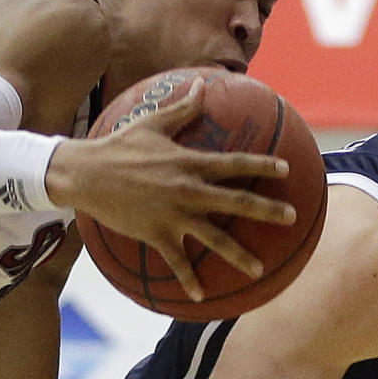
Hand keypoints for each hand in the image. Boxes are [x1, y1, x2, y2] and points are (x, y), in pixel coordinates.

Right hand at [46, 79, 295, 299]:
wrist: (85, 174)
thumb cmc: (119, 146)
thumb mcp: (152, 122)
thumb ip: (183, 106)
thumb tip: (203, 81)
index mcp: (189, 162)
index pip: (235, 163)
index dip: (262, 166)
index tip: (286, 170)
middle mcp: (187, 189)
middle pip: (236, 201)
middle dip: (267, 210)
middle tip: (292, 218)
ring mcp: (173, 215)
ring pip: (214, 239)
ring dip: (239, 255)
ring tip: (260, 269)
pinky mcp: (155, 234)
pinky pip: (177, 262)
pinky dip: (189, 280)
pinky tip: (202, 296)